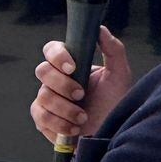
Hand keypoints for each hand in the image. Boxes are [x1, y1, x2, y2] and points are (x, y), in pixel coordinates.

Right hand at [31, 27, 130, 143]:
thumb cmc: (114, 103)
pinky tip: (73, 128)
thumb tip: (100, 28)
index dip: (57, 56)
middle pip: (42, 71)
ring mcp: (46, 99)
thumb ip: (113, 49)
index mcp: (70, 65)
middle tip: (81, 95)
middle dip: (63, 85)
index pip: (51, 50)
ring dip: (66, 108)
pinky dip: (59, 123)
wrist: (111, 133)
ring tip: (83, 117)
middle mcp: (55, 80)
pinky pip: (41, 116)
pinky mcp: (42, 119)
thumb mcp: (119, 75)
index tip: (72, 67)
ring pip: (43, 96)